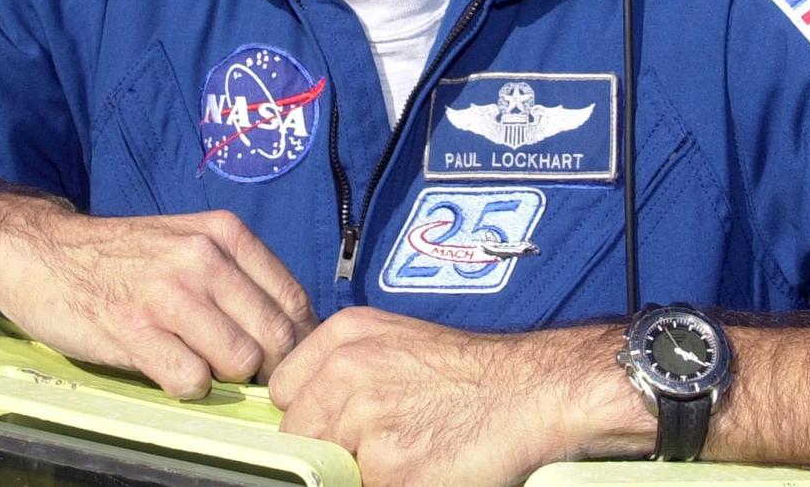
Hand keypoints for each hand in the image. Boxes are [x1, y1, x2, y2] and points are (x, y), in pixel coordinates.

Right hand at [0, 206, 316, 397]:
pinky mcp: (134, 330)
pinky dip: (185, 387)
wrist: (44, 253)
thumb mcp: (190, 241)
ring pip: (239, 361)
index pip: (294, 300)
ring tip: (196, 364)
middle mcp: (202, 258)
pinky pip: (191, 381)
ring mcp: (168, 293)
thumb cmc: (125, 256)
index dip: (297, 342)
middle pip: (275, 337)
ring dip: (223, 377)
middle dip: (266, 368)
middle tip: (240, 375)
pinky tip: (164, 368)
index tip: (282, 361)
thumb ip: (238, 275)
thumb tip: (294, 330)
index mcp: (224, 233)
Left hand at [270, 307, 639, 486]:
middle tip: (380, 439)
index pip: (282, 391)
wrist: (527, 392)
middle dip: (329, 444)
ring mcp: (364, 422)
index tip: (334, 420)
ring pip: (327, 465)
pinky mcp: (387, 469)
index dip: (308, 412)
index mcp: (343, 337)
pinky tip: (419, 467)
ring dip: (357, 467)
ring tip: (405, 449)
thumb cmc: (465, 371)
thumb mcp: (392, 340)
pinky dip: (387, 484)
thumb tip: (302, 409)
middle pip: (298, 433)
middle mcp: (346, 373)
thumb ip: (340, 367)